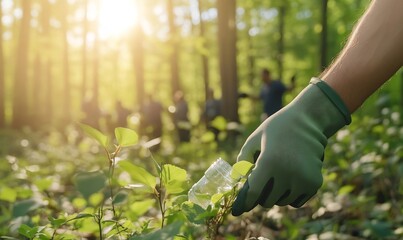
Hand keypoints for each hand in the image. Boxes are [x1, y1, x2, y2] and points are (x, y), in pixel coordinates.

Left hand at [232, 78, 350, 215]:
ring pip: (282, 202)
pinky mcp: (314, 183)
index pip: (254, 194)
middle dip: (261, 195)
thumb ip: (242, 160)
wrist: (308, 121)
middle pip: (267, 201)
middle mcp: (287, 173)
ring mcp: (303, 180)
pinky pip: (296, 201)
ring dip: (276, 195)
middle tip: (261, 183)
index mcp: (269, 162)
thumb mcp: (254, 139)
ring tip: (277, 176)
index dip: (244, 202)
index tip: (238, 208)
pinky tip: (289, 179)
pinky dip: (290, 195)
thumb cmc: (276, 128)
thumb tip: (236, 181)